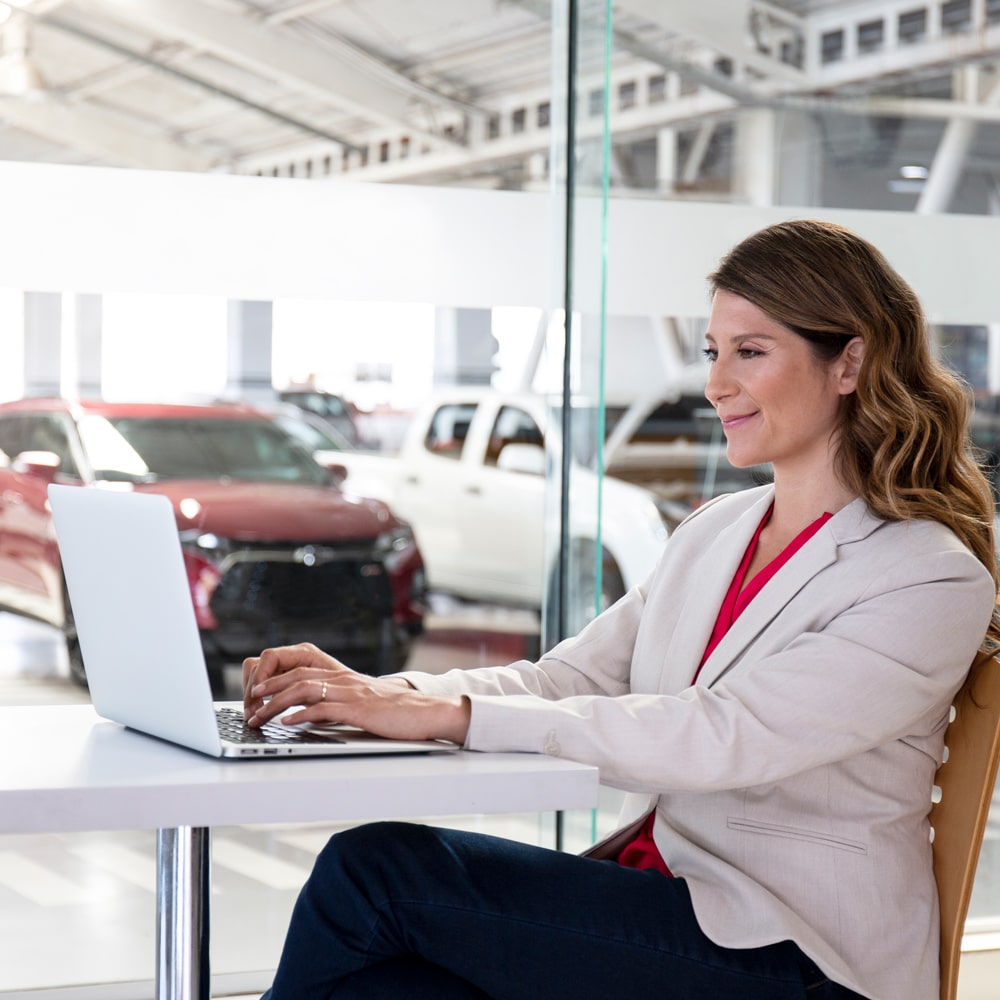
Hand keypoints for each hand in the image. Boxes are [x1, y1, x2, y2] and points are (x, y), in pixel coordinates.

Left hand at [242, 642, 470, 744]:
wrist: (427, 712)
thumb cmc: (397, 712)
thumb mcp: (365, 703)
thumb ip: (341, 703)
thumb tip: (311, 714)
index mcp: (345, 677)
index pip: (302, 670)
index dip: (277, 679)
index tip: (257, 692)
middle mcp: (345, 680)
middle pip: (298, 677)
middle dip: (269, 691)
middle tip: (250, 705)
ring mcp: (352, 694)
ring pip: (306, 690)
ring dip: (278, 704)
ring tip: (261, 716)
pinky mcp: (360, 710)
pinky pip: (325, 709)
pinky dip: (303, 715)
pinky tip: (289, 723)